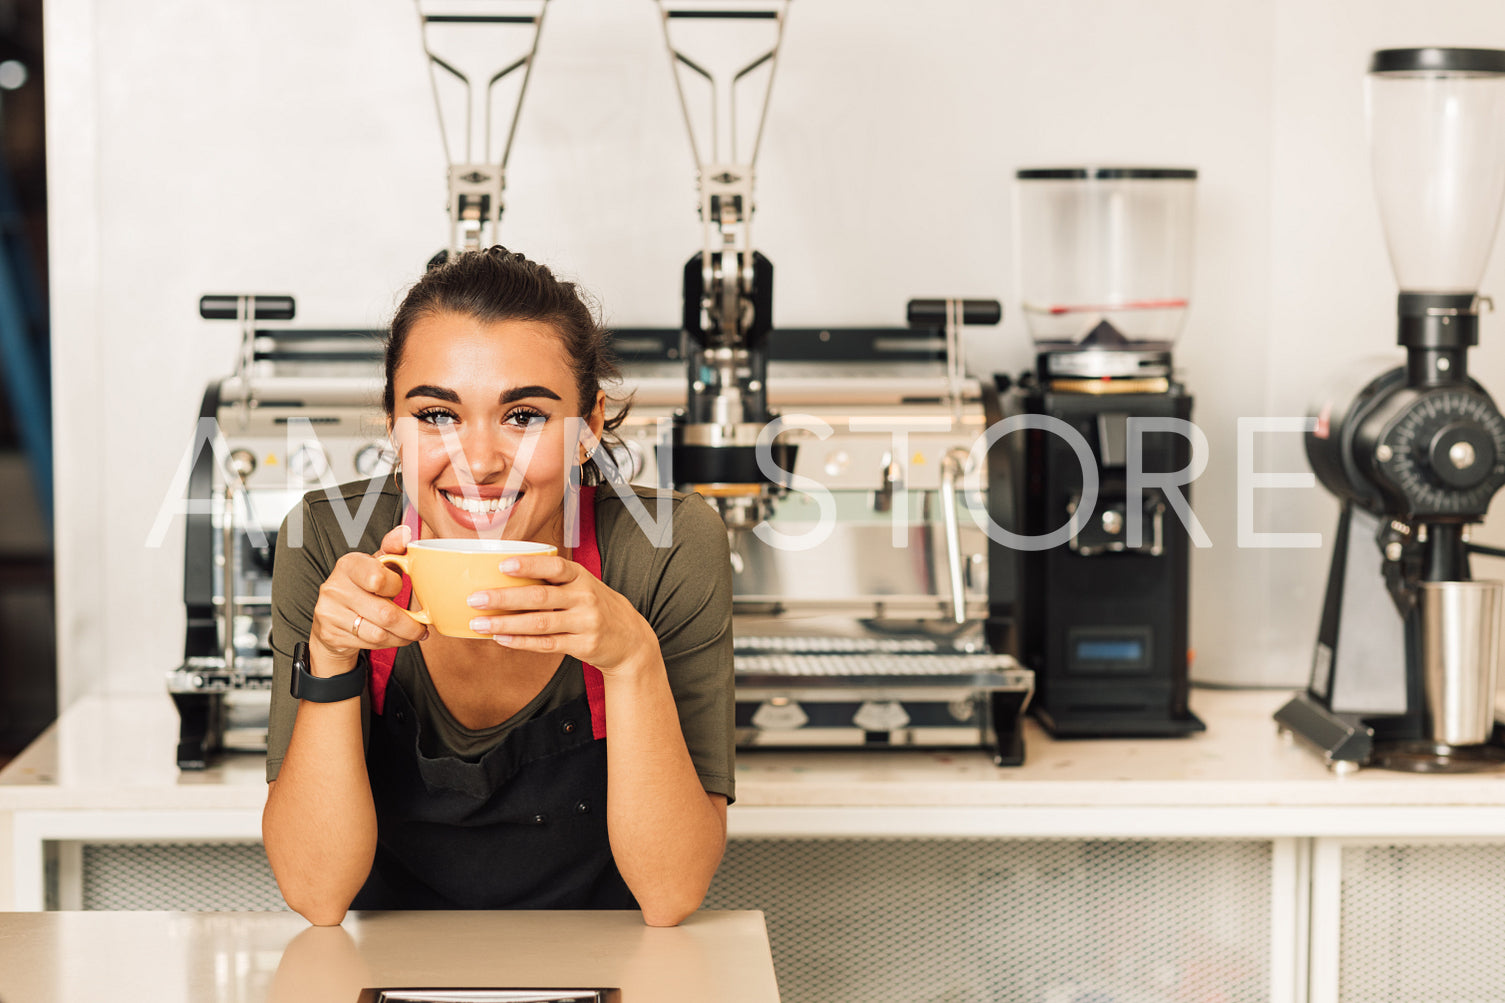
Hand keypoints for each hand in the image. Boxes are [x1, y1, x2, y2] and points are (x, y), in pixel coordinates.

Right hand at [308, 524, 428, 672]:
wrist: (331, 618)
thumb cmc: (362, 587)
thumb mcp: (376, 565)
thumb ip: (392, 549)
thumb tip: (405, 533)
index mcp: (349, 565)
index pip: (378, 578)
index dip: (396, 587)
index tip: (402, 588)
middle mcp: (335, 588)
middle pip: (385, 613)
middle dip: (410, 624)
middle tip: (422, 626)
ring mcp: (330, 613)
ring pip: (379, 633)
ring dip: (402, 637)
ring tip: (412, 634)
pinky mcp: (331, 635)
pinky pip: (369, 644)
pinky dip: (388, 644)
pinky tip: (393, 639)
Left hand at [463, 553, 657, 674]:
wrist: (630, 639)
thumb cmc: (595, 607)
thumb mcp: (583, 586)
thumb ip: (554, 581)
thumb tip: (504, 577)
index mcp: (582, 577)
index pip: (554, 568)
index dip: (528, 566)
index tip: (502, 565)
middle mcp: (585, 598)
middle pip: (540, 598)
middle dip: (504, 599)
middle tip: (475, 599)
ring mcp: (586, 623)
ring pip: (539, 624)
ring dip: (506, 624)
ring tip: (479, 624)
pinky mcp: (584, 646)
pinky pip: (547, 644)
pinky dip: (521, 642)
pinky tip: (501, 639)